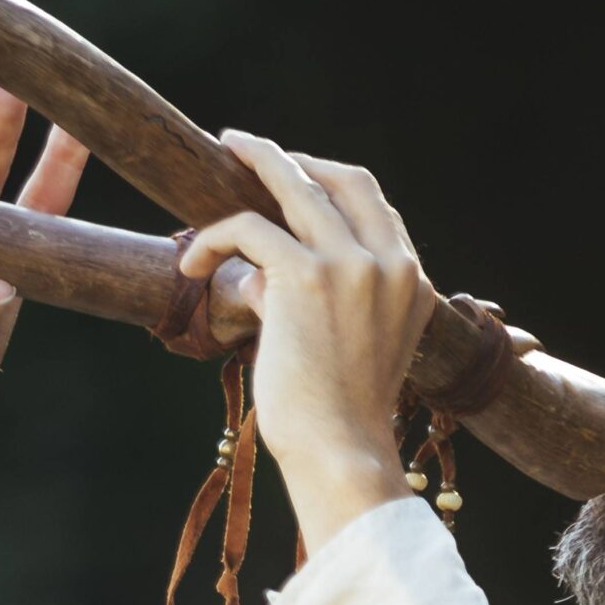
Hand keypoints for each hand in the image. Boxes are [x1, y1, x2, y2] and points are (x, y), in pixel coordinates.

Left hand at [180, 133, 435, 549]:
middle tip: (250, 148)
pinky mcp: (305, 276)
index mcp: (412, 282)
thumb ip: (314, 305)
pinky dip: (216, 238)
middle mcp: (389, 263)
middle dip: (296, 157)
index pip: (374, 207)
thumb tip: (258, 281)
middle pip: (343, 179)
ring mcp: (351, 265)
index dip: (331, 183)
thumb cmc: (339, 421)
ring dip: (257, 160)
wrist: (342, 456)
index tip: (295, 179)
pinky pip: (250, 228)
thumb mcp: (345, 352)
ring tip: (224, 149)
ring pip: (296, 184)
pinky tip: (192, 263)